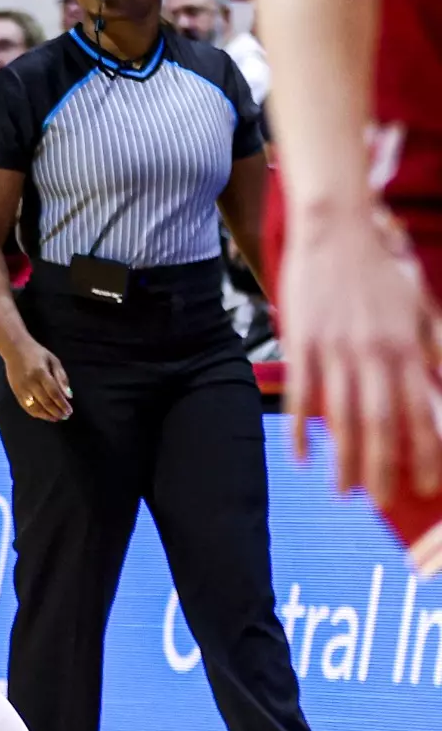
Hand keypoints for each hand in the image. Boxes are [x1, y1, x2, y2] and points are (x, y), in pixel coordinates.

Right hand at [5, 338, 72, 421]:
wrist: (14, 349)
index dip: (62, 404)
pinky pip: (26, 406)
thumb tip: (69, 395)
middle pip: (45, 402)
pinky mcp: (16, 392)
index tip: (69, 411)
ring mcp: (21, 388)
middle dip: (56, 411)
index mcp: (41, 373)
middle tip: (65, 416)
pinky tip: (43, 415)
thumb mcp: (53, 360)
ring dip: (46, 415)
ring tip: (56, 418)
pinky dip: (35, 413)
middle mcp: (30, 382)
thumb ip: (62, 378)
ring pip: (35, 407)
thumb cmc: (37, 353)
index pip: (54, 393)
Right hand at [281, 201, 441, 503]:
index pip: (422, 412)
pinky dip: (302, 430)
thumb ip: (431, 344)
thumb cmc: (378, 265)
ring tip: (342, 491)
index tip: (426, 483)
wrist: (336, 229)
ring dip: (344, 459)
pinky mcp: (303, 343)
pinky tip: (301, 457)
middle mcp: (375, 353)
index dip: (425, 452)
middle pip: (383, 424)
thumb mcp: (419, 303)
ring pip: (343, 417)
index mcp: (408, 346)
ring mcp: (336, 350)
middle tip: (382, 501)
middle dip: (384, 468)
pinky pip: (303, 395)